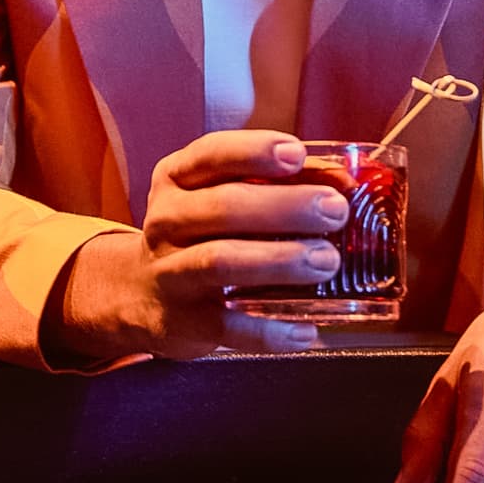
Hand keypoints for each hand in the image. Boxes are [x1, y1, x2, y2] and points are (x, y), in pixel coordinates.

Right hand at [48, 130, 348, 359]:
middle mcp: (167, 221)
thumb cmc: (200, 234)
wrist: (140, 294)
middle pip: (223, 207)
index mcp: (177, 178)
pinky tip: (307, 330)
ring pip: (220, 261)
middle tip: (335, 210)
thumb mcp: (216, 197)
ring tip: (327, 261)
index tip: (297, 154)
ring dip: (279, 259)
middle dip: (284, 207)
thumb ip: (270, 185)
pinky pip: (227, 327)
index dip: (255, 151)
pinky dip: (270, 331)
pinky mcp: (183, 322)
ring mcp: (170, 273)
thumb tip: (342, 181)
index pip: (211, 154)